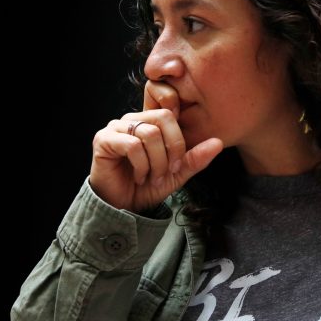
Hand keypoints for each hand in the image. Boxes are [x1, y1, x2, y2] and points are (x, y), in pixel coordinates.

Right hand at [89, 81, 222, 212]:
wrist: (121, 208)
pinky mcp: (103, 140)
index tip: (177, 164)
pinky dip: (141, 165)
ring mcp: (115, 128)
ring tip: (152, 178)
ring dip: (156, 162)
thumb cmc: (146, 188)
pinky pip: (132, 144)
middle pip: (162, 118)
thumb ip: (194, 158)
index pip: (170, 113)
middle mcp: (130, 120)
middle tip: (168, 172)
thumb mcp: (176, 173)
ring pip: (149, 133)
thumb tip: (218, 143)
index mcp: (147, 122)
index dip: (178, 138)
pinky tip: (138, 177)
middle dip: (171, 149)